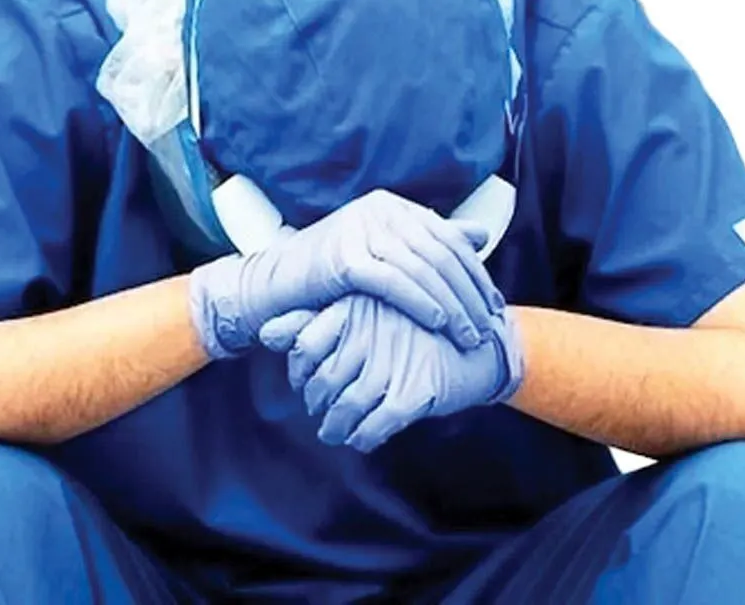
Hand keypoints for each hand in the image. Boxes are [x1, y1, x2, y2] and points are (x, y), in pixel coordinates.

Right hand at [188, 189, 502, 359]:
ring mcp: (360, 229)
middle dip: (469, 293)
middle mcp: (378, 210)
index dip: (475, 273)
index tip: (494, 306)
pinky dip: (421, 302)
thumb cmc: (330, 278)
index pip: (447, 237)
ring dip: (451, 304)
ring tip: (468, 334)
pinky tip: (438, 322)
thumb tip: (479, 235)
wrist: (273, 288)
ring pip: (422, 268)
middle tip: (488, 326)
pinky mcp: (344, 256)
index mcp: (391, 206)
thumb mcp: (385, 254)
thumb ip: (430, 243)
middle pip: (439, 253)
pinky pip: (394, 281)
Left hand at [259, 295, 524, 451]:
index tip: (307, 383)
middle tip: (321, 412)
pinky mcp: (414, 393)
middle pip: (322, 382)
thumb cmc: (414, 328)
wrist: (480, 345)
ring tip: (335, 431)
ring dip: (335, 428)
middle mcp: (370, 332)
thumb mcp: (364, 315)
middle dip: (317, 405)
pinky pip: (374, 426)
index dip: (300, 372)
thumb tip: (264, 332)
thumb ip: (312, 321)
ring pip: (345, 408)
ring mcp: (393, 362)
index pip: (304, 345)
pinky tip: (362, 437)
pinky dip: (363, 437)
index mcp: (356, 306)